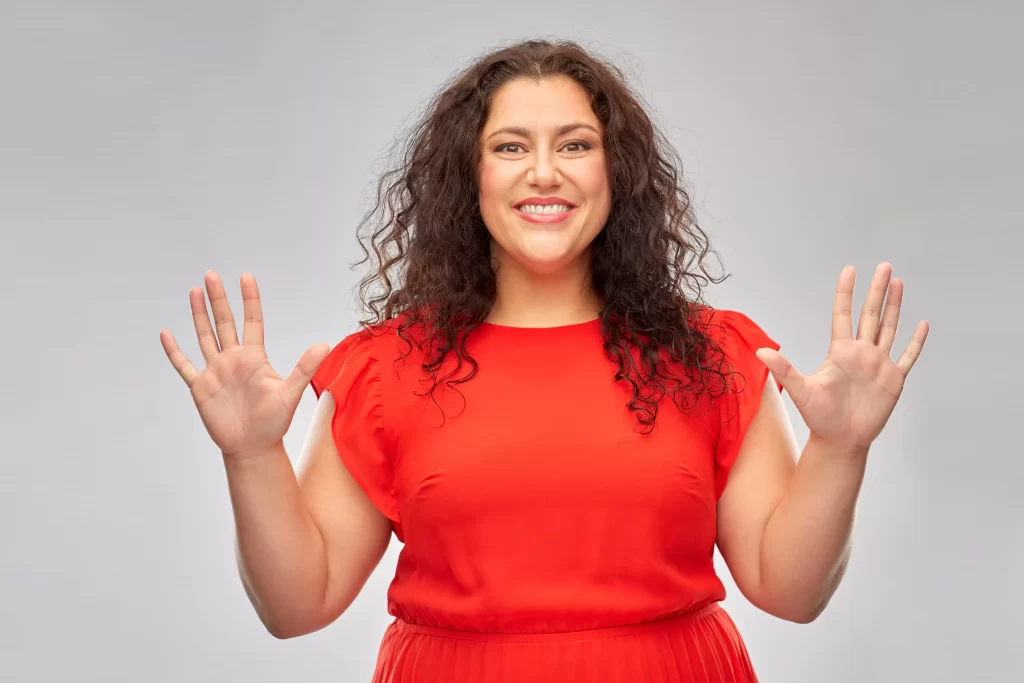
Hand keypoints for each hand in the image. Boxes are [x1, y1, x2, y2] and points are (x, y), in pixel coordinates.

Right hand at [160, 271, 329, 458]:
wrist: (253, 447)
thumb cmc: (274, 423)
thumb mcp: (291, 392)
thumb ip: (305, 367)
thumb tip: (325, 344)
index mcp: (254, 358)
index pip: (252, 321)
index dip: (249, 300)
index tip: (246, 277)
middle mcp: (234, 360)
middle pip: (224, 323)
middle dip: (218, 299)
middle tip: (211, 275)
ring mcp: (216, 372)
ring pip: (205, 337)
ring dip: (199, 315)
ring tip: (194, 292)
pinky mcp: (201, 387)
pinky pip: (184, 365)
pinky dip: (175, 350)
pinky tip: (166, 333)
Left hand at [754, 262, 928, 451]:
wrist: (840, 440)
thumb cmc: (818, 417)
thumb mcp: (800, 390)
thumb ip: (784, 369)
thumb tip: (759, 352)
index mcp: (840, 352)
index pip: (843, 314)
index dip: (846, 292)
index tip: (849, 270)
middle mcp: (860, 353)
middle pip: (870, 314)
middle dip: (877, 290)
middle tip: (884, 266)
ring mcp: (878, 364)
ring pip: (889, 328)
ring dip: (894, 307)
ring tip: (898, 283)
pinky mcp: (893, 379)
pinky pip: (907, 356)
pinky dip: (915, 341)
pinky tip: (922, 324)